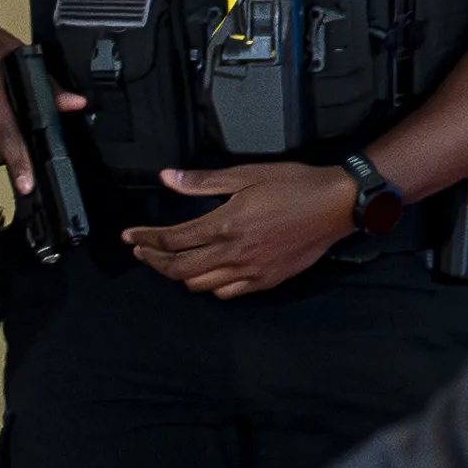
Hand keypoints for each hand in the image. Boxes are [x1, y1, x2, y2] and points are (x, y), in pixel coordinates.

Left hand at [122, 160, 357, 298]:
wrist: (337, 205)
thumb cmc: (294, 185)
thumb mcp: (246, 175)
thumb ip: (203, 182)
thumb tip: (168, 178)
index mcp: (224, 226)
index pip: (171, 240)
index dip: (145, 240)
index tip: (130, 237)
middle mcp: (233, 254)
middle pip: (178, 269)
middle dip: (154, 261)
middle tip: (142, 252)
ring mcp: (251, 271)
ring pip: (200, 285)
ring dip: (180, 275)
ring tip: (171, 262)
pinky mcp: (267, 280)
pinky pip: (228, 293)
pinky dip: (211, 286)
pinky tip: (208, 274)